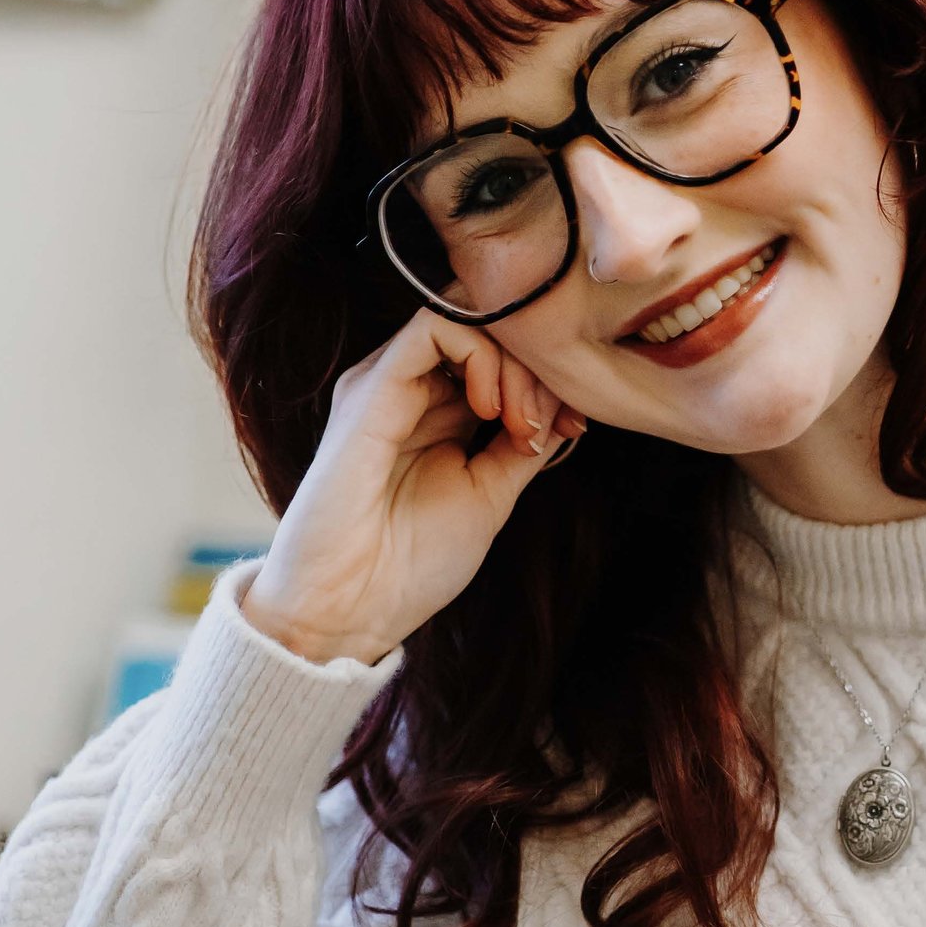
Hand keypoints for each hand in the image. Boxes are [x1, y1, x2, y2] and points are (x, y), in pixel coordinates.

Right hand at [240, 310, 584, 666]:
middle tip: (554, 426)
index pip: (498, 358)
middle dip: (536, 370)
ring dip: (514, 364)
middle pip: (486, 331)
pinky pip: (433, 325)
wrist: (352, 606)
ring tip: (523, 423)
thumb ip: (522, 447)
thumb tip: (565, 408)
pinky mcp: (371, 385)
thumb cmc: (411, 564)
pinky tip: (492, 408)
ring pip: (465, 320)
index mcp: (435, 414)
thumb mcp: (489, 495)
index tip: (573, 428)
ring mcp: (387, 383)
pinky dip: (480, 354)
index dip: (545, 381)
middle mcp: (408, 389)